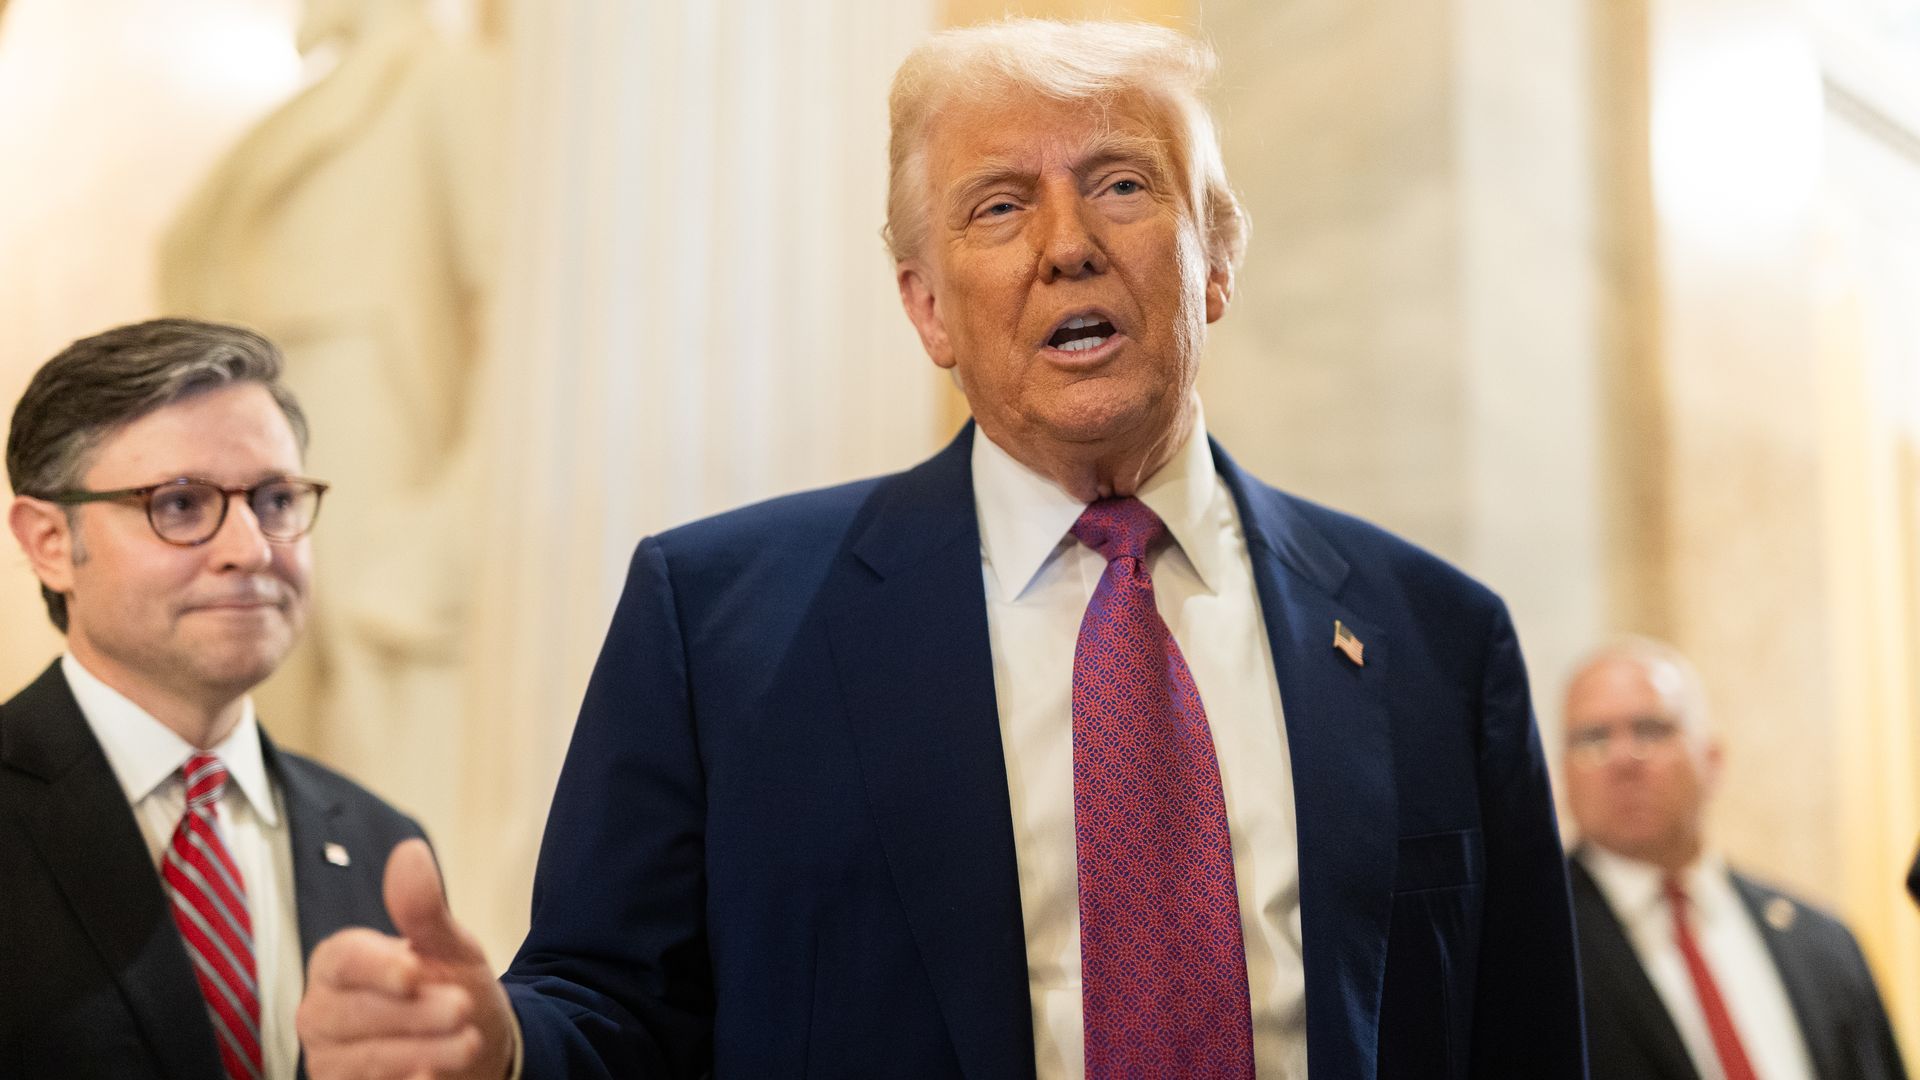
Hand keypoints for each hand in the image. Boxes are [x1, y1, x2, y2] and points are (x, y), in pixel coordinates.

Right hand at [298, 839, 516, 1078]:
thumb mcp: (447, 946)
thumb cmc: (449, 986)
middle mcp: (322, 1011)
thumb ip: (423, 909)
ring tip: (468, 1041)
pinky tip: (433, 1079)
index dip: (376, 969)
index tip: (415, 972)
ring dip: (421, 1052)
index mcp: (338, 963)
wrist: (472, 1043)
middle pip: (352, 1015)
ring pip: (365, 1060)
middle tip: (462, 1007)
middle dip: (412, 1015)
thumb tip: (409, 853)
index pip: (343, 961)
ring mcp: (330, 1058)